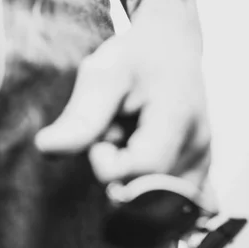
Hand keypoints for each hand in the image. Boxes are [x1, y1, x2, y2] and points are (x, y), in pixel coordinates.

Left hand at [34, 0, 211, 193]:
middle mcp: (198, 146)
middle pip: (145, 194)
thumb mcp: (104, 73)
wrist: (172, 45)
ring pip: (154, 201)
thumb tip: (45, 148)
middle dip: (119, 172)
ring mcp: (203, 161)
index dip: (107, 162)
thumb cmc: (136, 57)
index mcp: (178, 119)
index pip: (138, 172)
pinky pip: (166, 199)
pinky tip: (144, 152)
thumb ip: (81, 115)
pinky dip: (147, 183)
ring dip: (132, 178)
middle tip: (118, 134)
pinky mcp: (200, 170)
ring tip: (132, 138)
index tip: (102, 133)